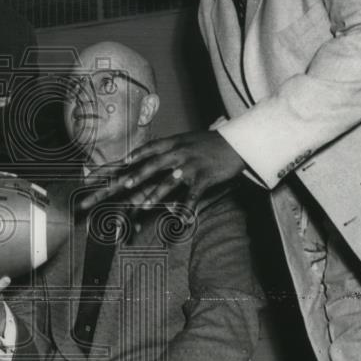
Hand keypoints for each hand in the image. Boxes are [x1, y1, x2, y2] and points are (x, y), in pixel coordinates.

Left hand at [79, 130, 244, 210]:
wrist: (238, 141)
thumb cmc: (210, 142)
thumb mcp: (187, 139)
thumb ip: (170, 146)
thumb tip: (152, 151)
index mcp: (174, 142)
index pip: (150, 147)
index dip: (134, 155)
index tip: (122, 162)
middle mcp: (180, 152)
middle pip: (153, 165)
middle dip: (137, 177)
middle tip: (124, 186)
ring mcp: (191, 165)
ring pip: (170, 182)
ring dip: (156, 195)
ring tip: (145, 207)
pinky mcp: (205, 177)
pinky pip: (193, 196)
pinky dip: (187, 209)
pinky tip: (182, 221)